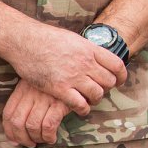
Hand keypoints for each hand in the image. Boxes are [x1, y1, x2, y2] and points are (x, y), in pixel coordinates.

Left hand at [3, 80, 71, 147]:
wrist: (77, 71)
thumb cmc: (58, 81)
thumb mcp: (37, 83)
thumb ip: (27, 98)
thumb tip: (18, 126)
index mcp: (23, 88)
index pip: (8, 113)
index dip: (9, 131)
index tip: (14, 141)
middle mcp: (31, 93)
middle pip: (18, 122)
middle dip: (22, 138)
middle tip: (30, 144)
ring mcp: (45, 98)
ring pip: (32, 126)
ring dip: (37, 138)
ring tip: (43, 140)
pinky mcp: (60, 103)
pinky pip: (48, 126)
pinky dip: (48, 136)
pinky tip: (52, 138)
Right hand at [9, 23, 126, 113]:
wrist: (26, 41)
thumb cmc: (47, 38)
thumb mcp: (74, 39)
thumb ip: (86, 49)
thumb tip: (95, 54)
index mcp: (90, 49)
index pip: (117, 65)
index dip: (122, 76)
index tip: (120, 81)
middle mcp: (85, 63)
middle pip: (109, 81)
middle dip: (108, 88)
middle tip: (101, 91)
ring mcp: (73, 76)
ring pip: (97, 93)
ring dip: (96, 99)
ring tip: (91, 100)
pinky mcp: (59, 88)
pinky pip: (79, 103)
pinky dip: (83, 109)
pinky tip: (81, 109)